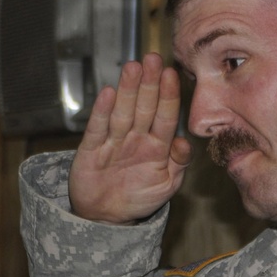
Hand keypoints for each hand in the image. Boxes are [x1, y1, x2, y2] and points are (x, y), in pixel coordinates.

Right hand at [69, 52, 192, 224]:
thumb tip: (185, 143)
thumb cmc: (139, 198)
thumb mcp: (166, 185)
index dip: (168, 96)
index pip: (165, 116)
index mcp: (156, 146)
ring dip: (127, 90)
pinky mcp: (91, 150)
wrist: (105, 217)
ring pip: (122, 112)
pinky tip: (107, 93)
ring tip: (132, 67)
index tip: (171, 75)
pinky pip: (97, 129)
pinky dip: (101, 112)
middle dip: (149, 83)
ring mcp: (113, 142)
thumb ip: (178, 164)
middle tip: (152, 58)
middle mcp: (135, 139)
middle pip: (144, 107)